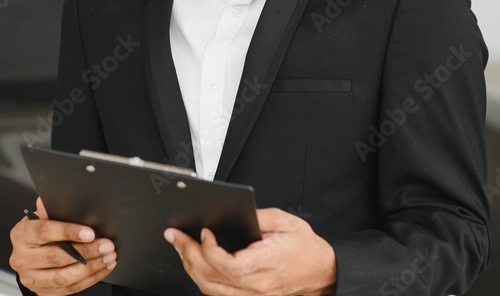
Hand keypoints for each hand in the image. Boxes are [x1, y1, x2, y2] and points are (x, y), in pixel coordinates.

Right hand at [9, 197, 116, 295]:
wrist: (29, 256)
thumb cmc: (38, 233)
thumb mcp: (40, 219)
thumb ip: (48, 212)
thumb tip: (46, 200)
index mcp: (21, 235)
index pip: (44, 232)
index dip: (68, 232)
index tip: (90, 233)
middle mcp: (22, 258)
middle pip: (57, 257)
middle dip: (86, 251)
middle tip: (106, 245)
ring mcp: (32, 278)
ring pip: (64, 277)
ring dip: (91, 267)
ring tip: (108, 257)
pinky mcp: (43, 292)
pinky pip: (70, 288)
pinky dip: (90, 279)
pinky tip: (102, 268)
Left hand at [163, 207, 335, 295]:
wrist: (323, 272)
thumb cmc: (307, 249)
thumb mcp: (286, 222)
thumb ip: (259, 216)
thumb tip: (236, 212)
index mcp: (265, 264)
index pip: (227, 264)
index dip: (208, 250)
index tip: (203, 233)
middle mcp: (257, 285)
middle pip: (212, 277)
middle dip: (188, 254)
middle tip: (175, 236)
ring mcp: (253, 295)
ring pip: (211, 289)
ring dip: (191, 268)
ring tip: (181, 249)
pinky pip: (219, 295)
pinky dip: (203, 280)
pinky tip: (195, 266)